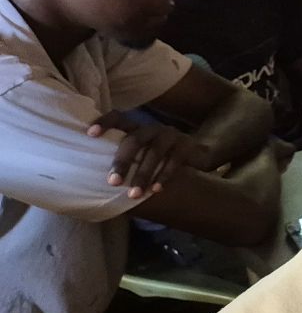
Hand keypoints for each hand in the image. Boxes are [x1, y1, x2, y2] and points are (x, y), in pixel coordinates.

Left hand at [89, 114, 210, 197]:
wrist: (200, 154)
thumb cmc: (160, 158)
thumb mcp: (142, 153)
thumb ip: (126, 158)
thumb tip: (95, 179)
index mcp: (137, 127)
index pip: (118, 118)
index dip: (105, 122)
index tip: (90, 134)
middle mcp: (153, 128)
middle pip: (134, 140)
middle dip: (122, 161)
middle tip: (113, 182)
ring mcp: (171, 135)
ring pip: (154, 153)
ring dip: (143, 174)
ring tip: (134, 194)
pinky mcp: (187, 145)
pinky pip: (174, 161)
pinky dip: (163, 176)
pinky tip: (155, 190)